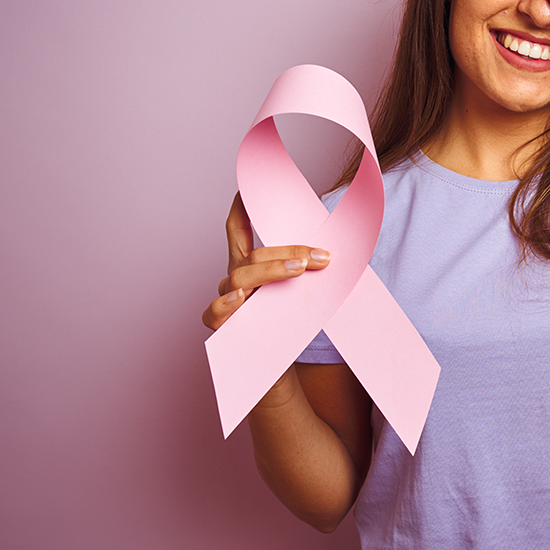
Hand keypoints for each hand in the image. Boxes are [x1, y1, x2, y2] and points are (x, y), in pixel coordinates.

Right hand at [202, 192, 330, 331]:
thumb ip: (306, 269)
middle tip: (321, 258)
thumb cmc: (289, 321)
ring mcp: (228, 301)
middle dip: (289, 252)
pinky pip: (214, 313)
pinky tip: (242, 297)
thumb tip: (334, 252)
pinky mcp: (223, 326)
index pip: (237, 230)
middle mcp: (235, 279)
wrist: (279, 362)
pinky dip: (226, 304)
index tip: (246, 188)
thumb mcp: (300, 289)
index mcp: (249, 264)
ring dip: (272, 271)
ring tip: (297, 270)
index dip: (240, 208)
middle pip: (253, 255)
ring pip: (240, 277)